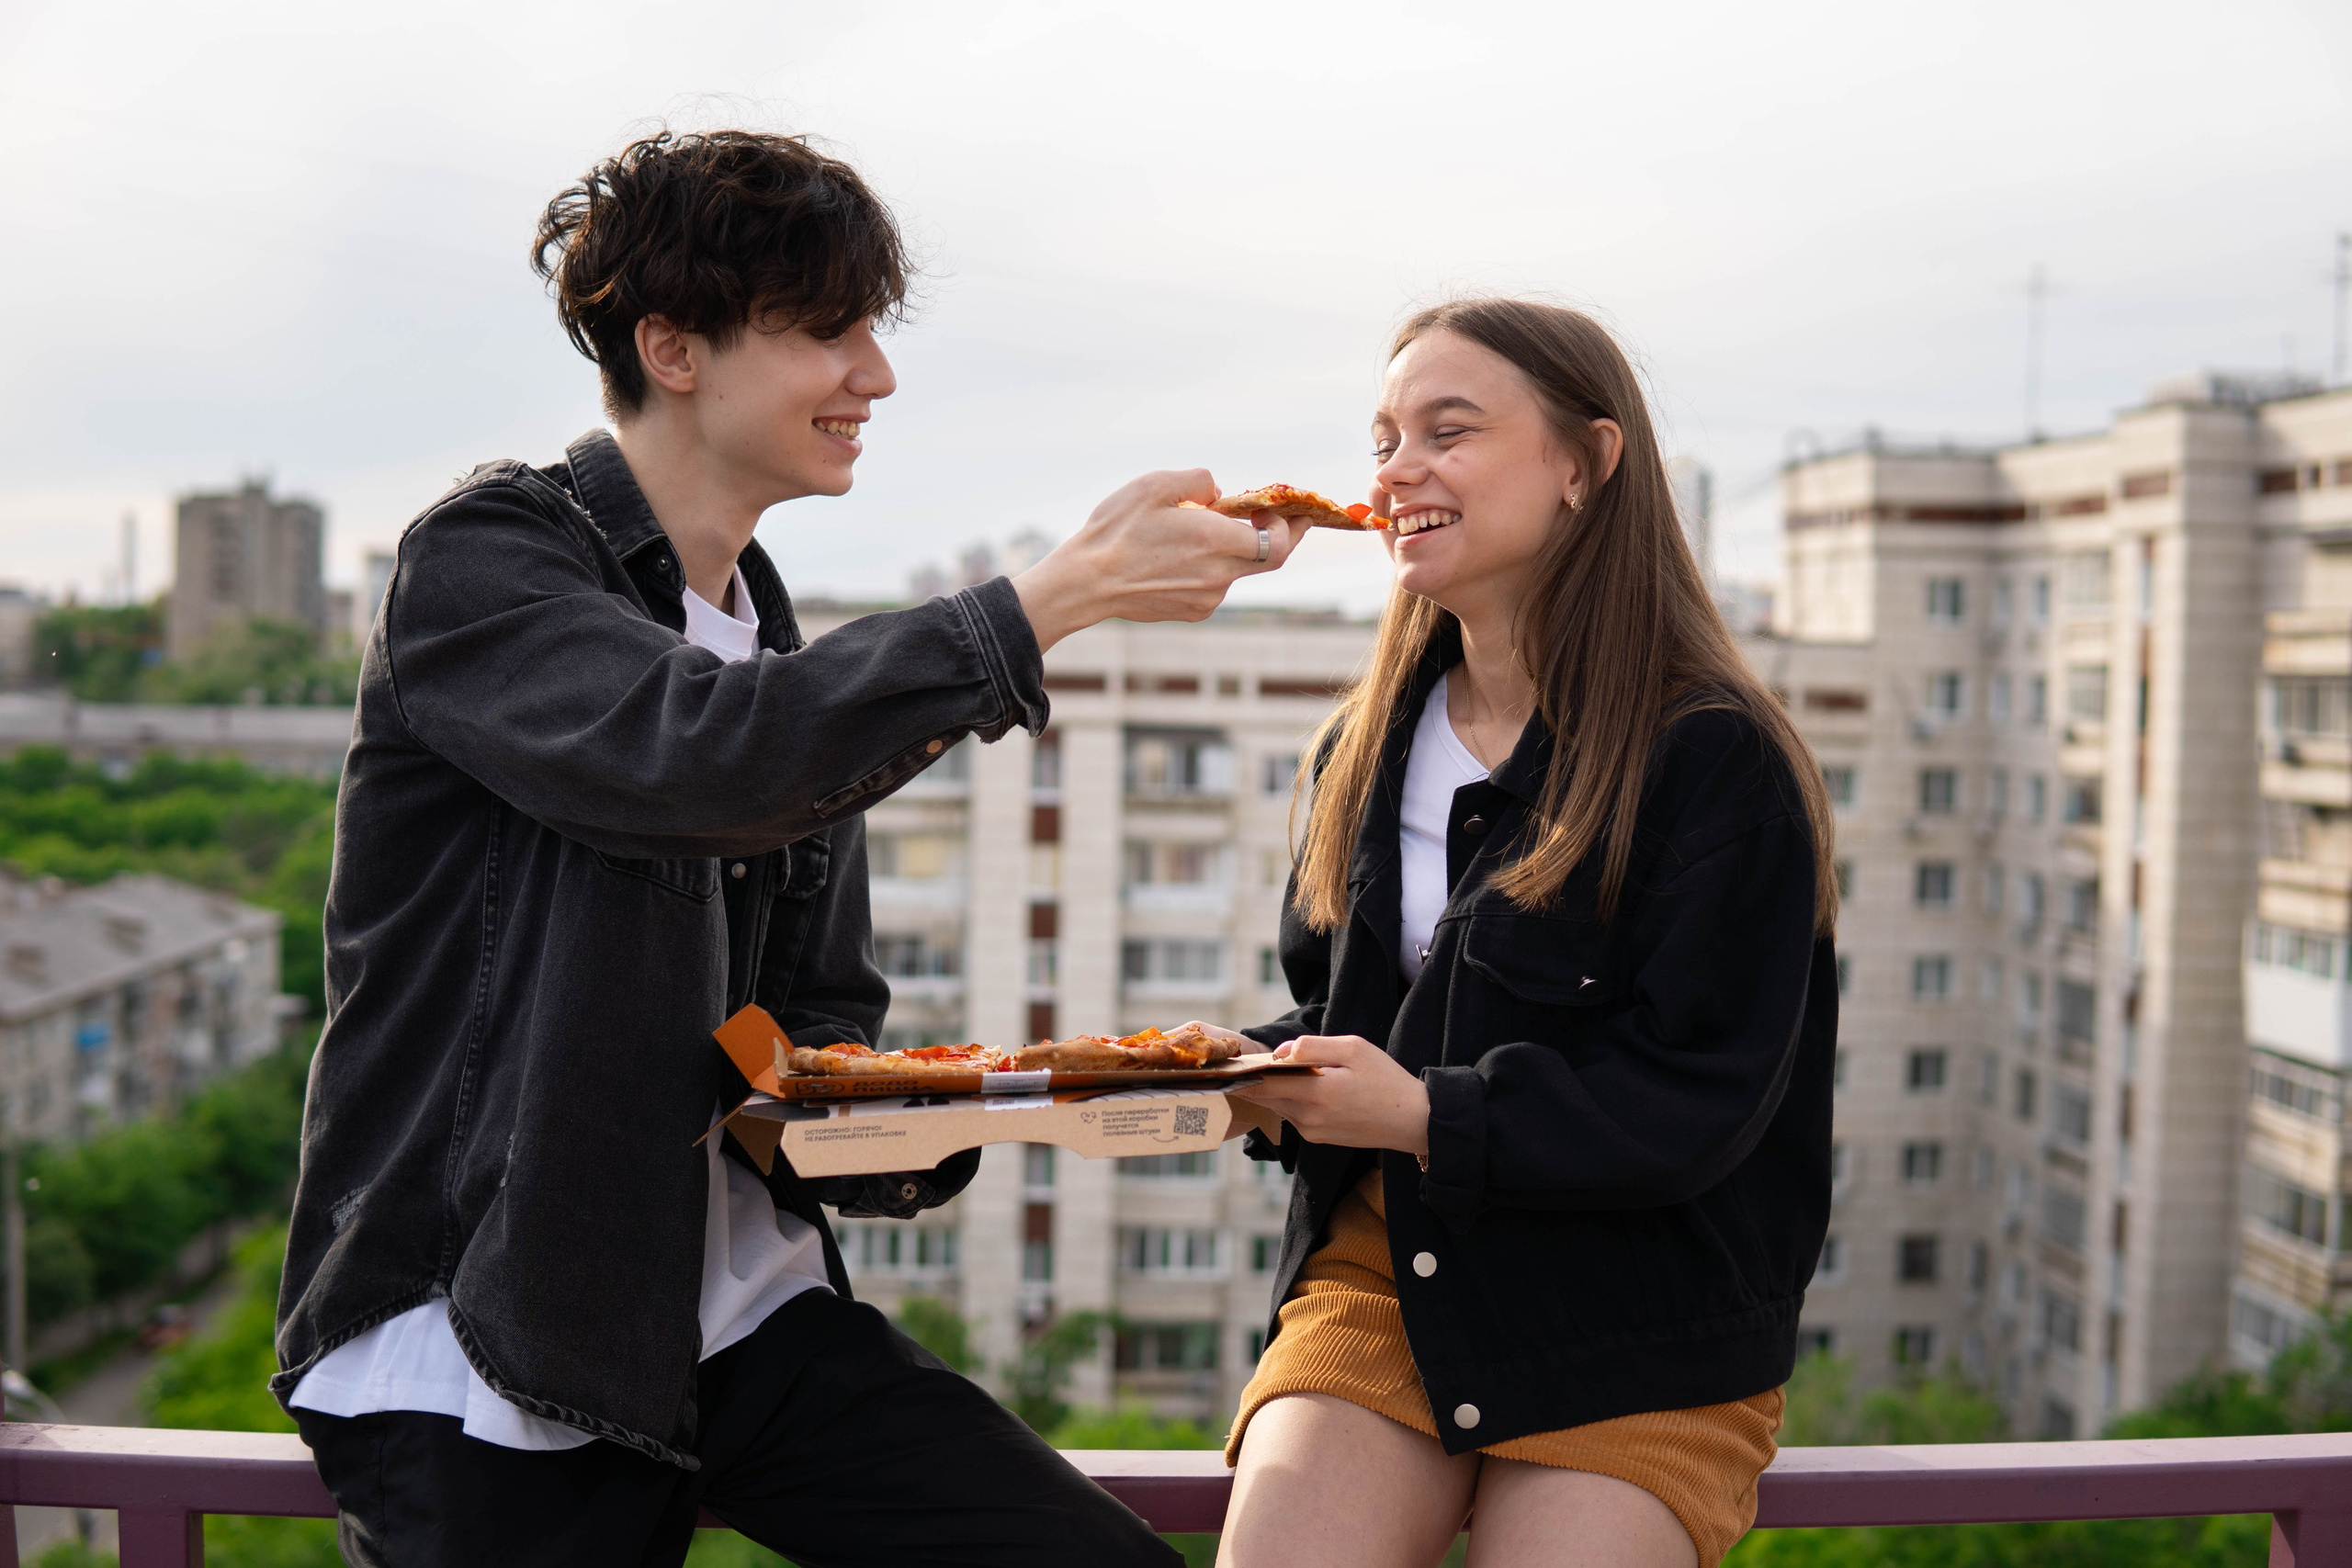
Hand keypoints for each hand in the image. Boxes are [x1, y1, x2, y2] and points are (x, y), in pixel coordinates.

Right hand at [1011, 471, 1305, 651]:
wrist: (1086, 582)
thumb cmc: (1116, 530)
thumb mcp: (1155, 485)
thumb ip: (1199, 480)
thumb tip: (1220, 493)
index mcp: (1214, 541)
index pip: (1278, 542)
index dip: (1292, 526)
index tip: (1286, 508)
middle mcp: (1218, 575)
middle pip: (1269, 560)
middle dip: (1283, 535)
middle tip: (1286, 516)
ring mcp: (1206, 598)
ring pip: (1237, 570)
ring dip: (1234, 548)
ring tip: (1206, 528)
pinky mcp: (1191, 610)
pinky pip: (1215, 585)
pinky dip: (1213, 566)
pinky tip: (1184, 553)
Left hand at [1228, 1034, 1429, 1157]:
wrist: (1413, 1121)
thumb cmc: (1386, 1079)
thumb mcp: (1353, 1049)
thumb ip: (1312, 1046)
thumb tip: (1280, 1052)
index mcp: (1316, 1092)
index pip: (1262, 1084)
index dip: (1243, 1073)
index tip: (1227, 1064)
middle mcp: (1308, 1117)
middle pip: (1265, 1097)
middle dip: (1253, 1081)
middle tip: (1241, 1065)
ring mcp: (1312, 1132)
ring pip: (1279, 1106)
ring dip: (1274, 1090)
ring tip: (1272, 1070)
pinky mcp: (1318, 1139)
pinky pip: (1294, 1116)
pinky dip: (1291, 1101)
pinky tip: (1303, 1087)